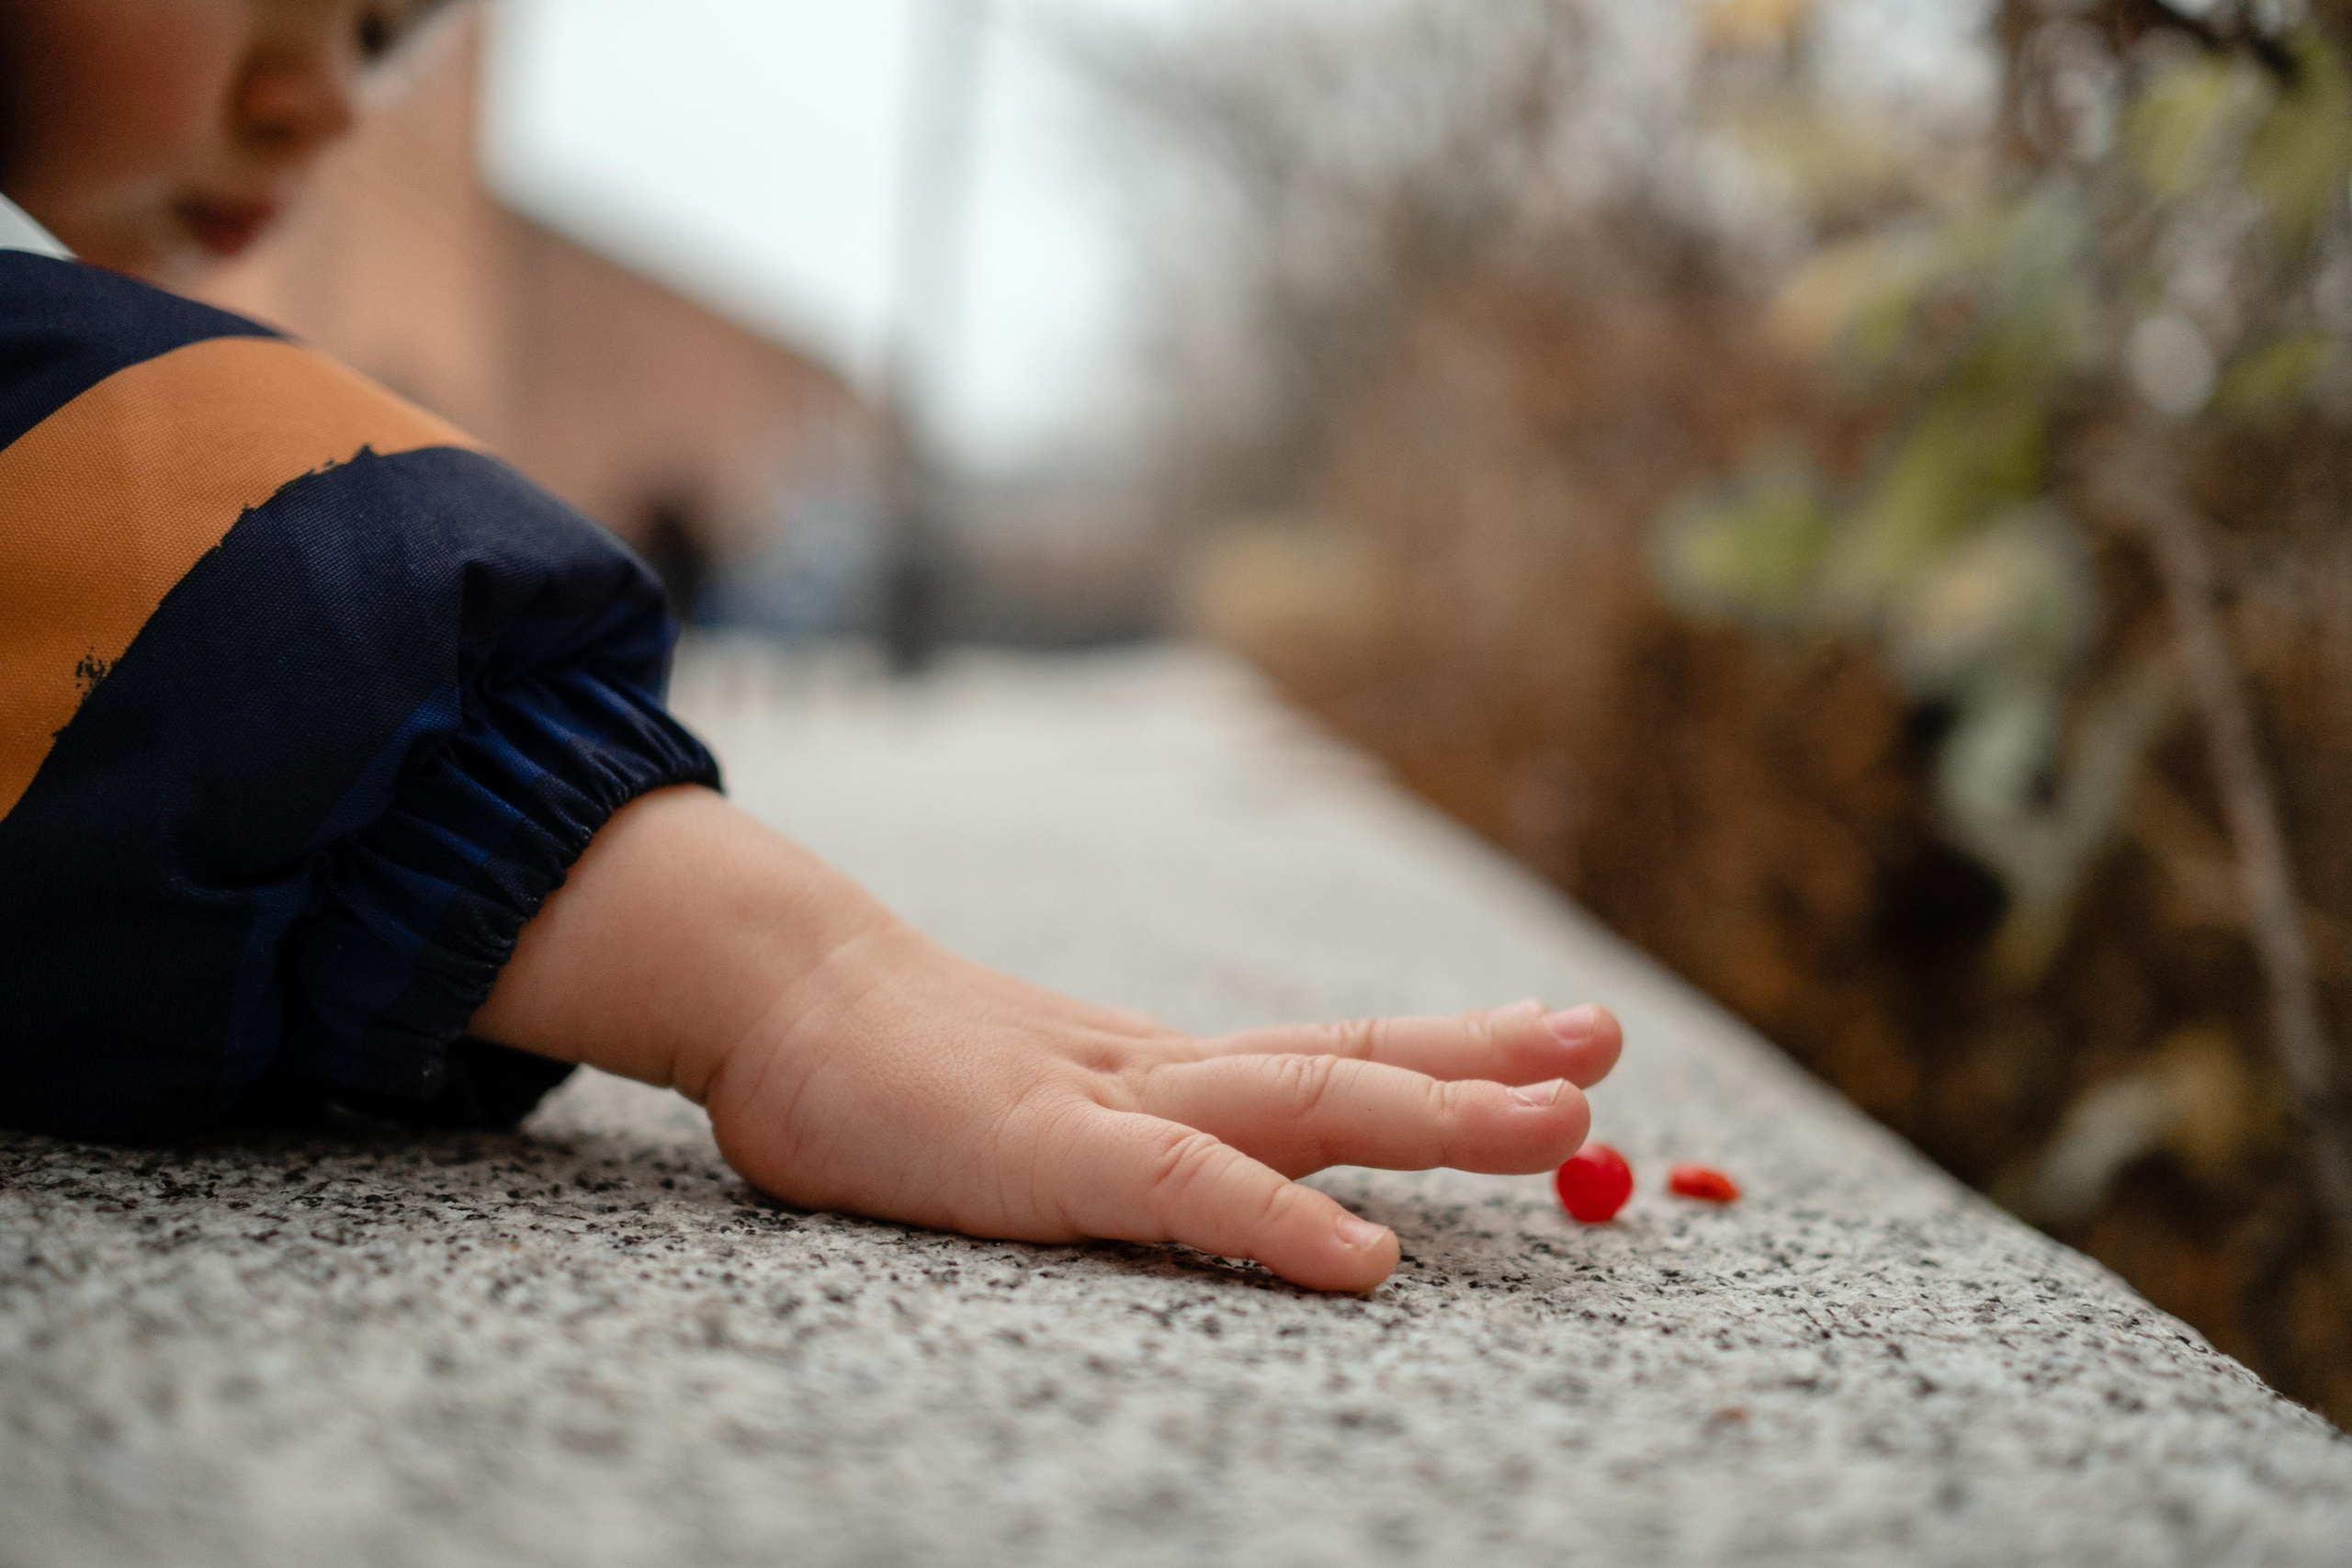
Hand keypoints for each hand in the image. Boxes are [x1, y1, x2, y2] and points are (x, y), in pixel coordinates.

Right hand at [473, 788, 1622, 1291]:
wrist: (778, 994)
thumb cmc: (902, 1067)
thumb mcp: (1043, 1092)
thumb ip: (1133, 1129)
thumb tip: (1217, 1156)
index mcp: (1171, 1066)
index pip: (1340, 1046)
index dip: (1460, 1043)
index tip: (1566, 1034)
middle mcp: (1166, 1068)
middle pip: (1352, 1059)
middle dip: (1487, 1062)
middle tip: (1605, 1048)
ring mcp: (1109, 1102)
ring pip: (1302, 1101)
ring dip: (1439, 1108)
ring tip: (1561, 1120)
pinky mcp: (1041, 1155)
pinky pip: (1182, 1188)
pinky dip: (1278, 1222)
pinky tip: (1362, 1261)